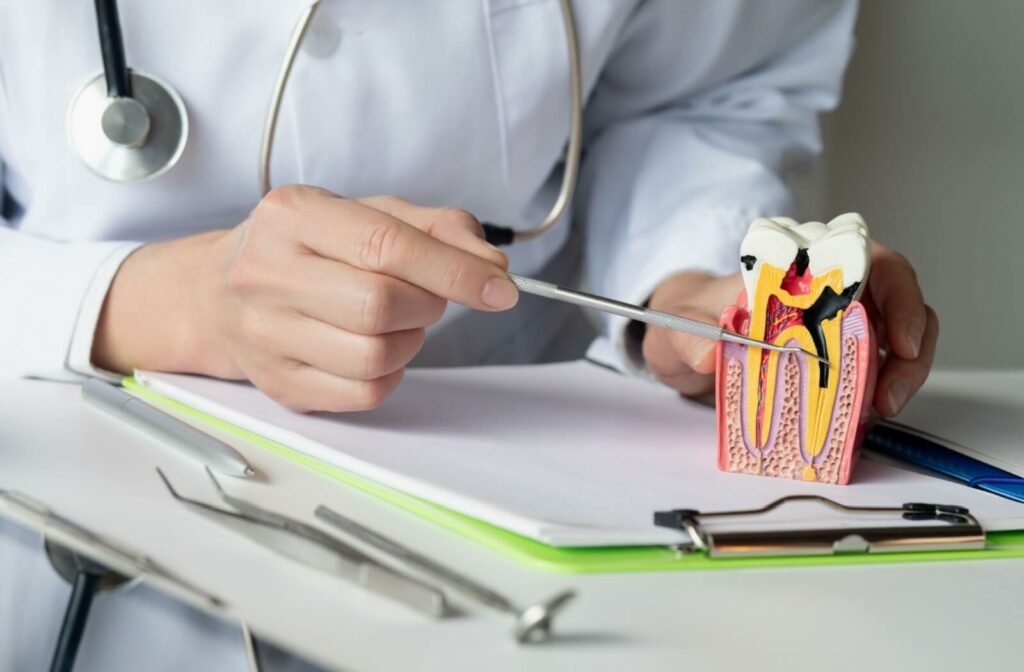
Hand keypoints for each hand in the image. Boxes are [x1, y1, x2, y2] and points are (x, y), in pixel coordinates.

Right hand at [92, 186, 517, 411]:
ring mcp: (265, 334)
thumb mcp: (366, 213)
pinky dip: (389, 374)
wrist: (216, 293)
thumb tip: (491, 265)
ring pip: (374, 356)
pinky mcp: (278, 384)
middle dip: (426, 305)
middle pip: (380, 305)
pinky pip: (364, 394)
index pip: (387, 246)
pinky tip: (372, 348)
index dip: (455, 270)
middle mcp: (267, 272)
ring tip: (393, 320)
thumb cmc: (305, 248)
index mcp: (292, 214)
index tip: (500, 287)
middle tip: (424, 296)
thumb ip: (436, 228)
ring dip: (409, 341)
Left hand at [641, 240, 938, 416]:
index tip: (901, 342)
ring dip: (898, 378)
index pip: (872, 262)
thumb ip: (690, 335)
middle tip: (889, 397)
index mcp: (804, 263)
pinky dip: (872, 396)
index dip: (900, 297)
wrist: (684, 338)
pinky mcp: (835, 357)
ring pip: (897, 341)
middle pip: (900, 304)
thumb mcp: (681, 322)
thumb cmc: (692, 317)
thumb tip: (709, 356)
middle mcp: (831, 287)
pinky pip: (871, 373)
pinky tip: (856, 421)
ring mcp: (838, 322)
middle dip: (910, 352)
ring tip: (875, 414)